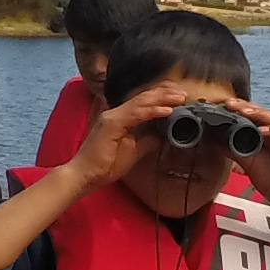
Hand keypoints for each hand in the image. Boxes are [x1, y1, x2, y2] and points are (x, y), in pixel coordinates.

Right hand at [67, 81, 206, 188]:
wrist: (85, 175)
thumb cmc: (105, 165)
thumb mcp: (133, 151)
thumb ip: (147, 140)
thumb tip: (162, 135)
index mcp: (119, 118)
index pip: (143, 103)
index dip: (161, 98)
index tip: (179, 98)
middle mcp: (115, 113)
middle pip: (144, 98)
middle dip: (165, 94)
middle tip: (183, 93)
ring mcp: (112, 116)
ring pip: (141, 102)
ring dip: (163, 99)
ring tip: (180, 98)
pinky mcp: (112, 123)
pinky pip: (136, 113)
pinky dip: (153, 111)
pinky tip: (167, 110)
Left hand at [234, 102, 269, 220]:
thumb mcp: (248, 163)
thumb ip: (235, 150)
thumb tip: (216, 141)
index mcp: (268, 135)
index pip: (253, 116)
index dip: (239, 109)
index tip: (223, 106)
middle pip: (263, 114)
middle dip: (246, 107)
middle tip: (230, 103)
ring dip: (259, 114)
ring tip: (244, 111)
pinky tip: (261, 131)